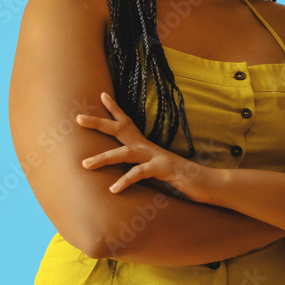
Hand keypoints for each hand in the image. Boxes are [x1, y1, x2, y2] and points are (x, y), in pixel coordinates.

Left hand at [76, 92, 214, 201]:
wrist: (207, 182)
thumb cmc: (181, 177)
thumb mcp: (156, 170)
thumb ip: (141, 167)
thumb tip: (128, 169)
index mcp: (146, 146)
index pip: (127, 123)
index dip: (114, 109)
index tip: (101, 95)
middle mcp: (149, 147)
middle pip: (121, 130)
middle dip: (99, 123)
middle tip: (78, 118)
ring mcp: (156, 156)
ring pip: (125, 152)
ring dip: (104, 157)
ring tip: (85, 164)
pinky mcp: (163, 168)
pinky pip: (140, 172)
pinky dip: (126, 180)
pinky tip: (113, 189)